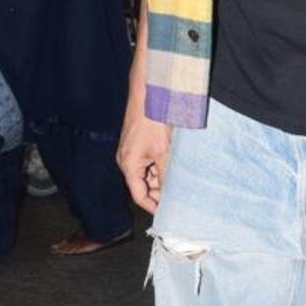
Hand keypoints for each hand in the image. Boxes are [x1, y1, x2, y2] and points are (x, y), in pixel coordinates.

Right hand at [118, 98, 171, 212]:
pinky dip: (160, 164)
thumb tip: (172, 192)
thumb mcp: (163, 151)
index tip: (168, 211)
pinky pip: (148, 161)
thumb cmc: (152, 120)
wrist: (148, 94)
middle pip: (143, 185)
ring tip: (179, 177)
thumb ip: (166, 174)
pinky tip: (173, 163)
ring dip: (162, 176)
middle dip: (160, 190)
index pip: (139, 195)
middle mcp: (126, 160)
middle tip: (179, 194)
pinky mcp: (138, 143)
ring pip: (148, 172)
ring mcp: (132, 152)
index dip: (153, 205)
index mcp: (128, 165)